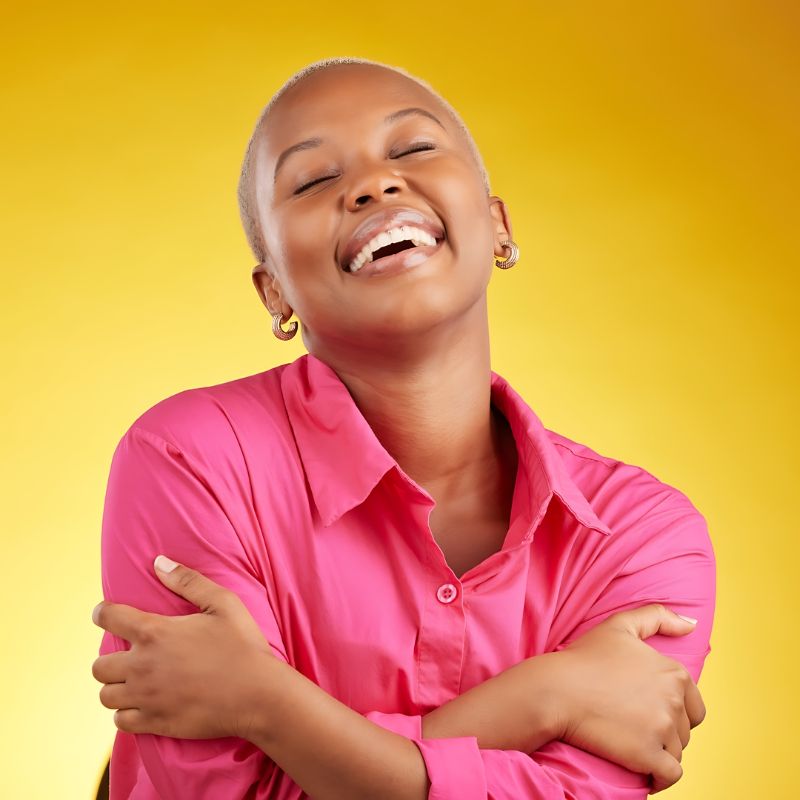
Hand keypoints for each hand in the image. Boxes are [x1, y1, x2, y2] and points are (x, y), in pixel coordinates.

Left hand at [91, 555, 276, 740]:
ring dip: (117, 688)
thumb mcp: (223, 603)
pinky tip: (144, 704)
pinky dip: (127, 713)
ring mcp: (146, 697)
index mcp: (155, 633)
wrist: (258, 694)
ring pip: (106, 695)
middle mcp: (142, 666)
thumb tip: (158, 562)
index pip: (109, 618)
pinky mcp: (155, 723)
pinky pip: (120, 721)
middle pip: (98, 666)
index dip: (103, 613)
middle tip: (129, 657)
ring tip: (134, 682)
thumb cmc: (243, 645)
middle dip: (110, 659)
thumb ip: (188, 581)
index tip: (106, 614)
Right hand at [550, 604, 705, 792]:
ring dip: (658, 753)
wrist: (556, 690)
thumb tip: (691, 623)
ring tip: (631, 745)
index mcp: (673, 672)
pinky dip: (659, 777)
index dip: (671, 710)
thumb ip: (658, 617)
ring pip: (676, 752)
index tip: (644, 710)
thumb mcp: (620, 625)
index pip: (692, 704)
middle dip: (664, 732)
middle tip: (633, 726)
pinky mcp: (648, 755)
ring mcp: (663, 729)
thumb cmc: (584, 658)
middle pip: (685, 730)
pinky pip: (670, 775)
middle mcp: (674, 700)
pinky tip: (643, 772)